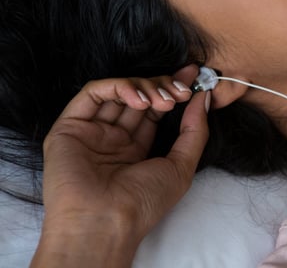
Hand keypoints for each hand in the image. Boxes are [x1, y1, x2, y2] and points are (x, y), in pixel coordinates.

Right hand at [32, 66, 208, 266]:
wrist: (105, 222)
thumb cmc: (144, 203)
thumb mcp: (182, 165)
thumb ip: (194, 130)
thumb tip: (205, 97)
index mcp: (135, 149)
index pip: (154, 109)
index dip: (173, 89)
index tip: (195, 75)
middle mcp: (111, 138)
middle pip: (139, 97)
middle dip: (163, 85)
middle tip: (182, 89)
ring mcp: (90, 132)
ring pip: (118, 91)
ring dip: (145, 86)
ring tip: (163, 100)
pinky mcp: (69, 127)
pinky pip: (92, 93)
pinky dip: (118, 87)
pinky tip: (139, 100)